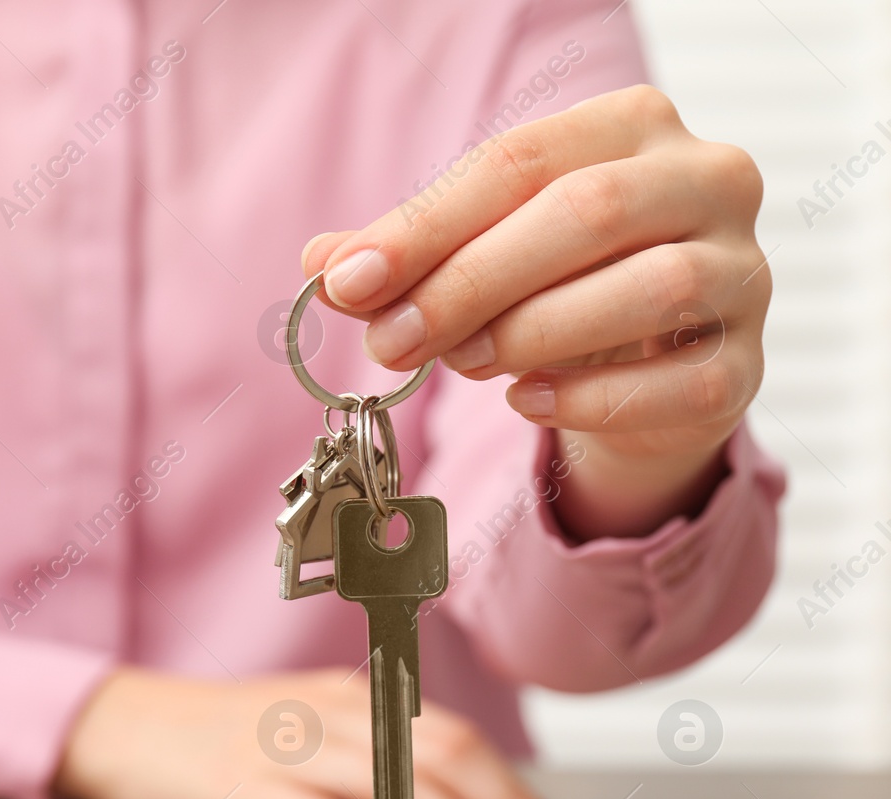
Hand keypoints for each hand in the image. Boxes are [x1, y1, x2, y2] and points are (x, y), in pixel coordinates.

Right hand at [53, 667, 580, 798]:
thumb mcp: (298, 721)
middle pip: (437, 757)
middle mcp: (325, 716)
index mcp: (344, 697)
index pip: (451, 737)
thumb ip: (366, 745)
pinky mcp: (245, 792)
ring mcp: (284, 752)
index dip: (511, 787)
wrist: (118, 725)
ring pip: (393, 786)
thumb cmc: (213, 733)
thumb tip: (449, 792)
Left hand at [302, 84, 767, 539]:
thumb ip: (408, 256)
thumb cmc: (557, 288)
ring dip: (532, 332)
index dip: (425, 226)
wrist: (644, 371)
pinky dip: (589, 398)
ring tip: (462, 363)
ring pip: (648, 289)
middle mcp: (708, 181)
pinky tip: (526, 401)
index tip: (348, 281)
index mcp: (633, 127)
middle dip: (468, 283)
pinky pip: (677, 383)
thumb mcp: (478, 256)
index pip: (519, 161)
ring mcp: (742, 275)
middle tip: (389, 341)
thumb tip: (322, 264)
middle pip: (584, 214)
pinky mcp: (746, 367)